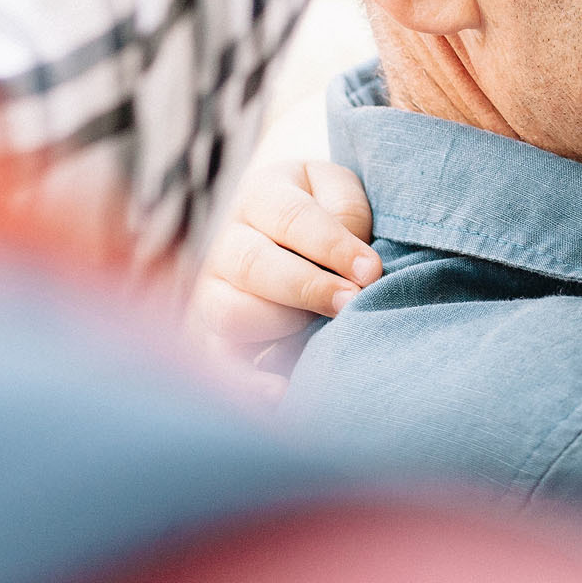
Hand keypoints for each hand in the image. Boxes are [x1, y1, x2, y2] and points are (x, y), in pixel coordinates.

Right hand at [182, 159, 378, 389]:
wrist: (288, 230)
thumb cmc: (325, 208)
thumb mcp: (338, 189)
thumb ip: (347, 211)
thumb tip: (357, 265)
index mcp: (262, 195)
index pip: (292, 218)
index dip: (332, 245)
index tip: (371, 271)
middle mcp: (226, 241)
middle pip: (254, 265)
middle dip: (308, 287)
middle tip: (350, 303)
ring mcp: (212, 289)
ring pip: (231, 312)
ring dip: (282, 324)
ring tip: (322, 331)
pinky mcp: (209, 334)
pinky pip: (217, 360)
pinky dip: (244, 382)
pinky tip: (280, 393)